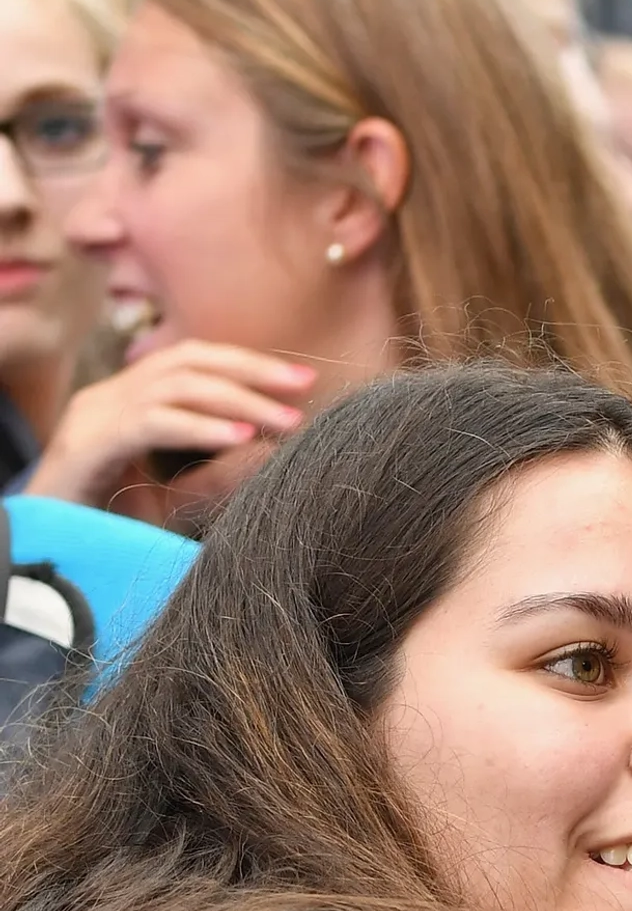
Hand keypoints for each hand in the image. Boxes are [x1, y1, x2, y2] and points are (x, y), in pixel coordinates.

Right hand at [26, 343, 314, 511]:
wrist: (49, 548)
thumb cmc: (113, 529)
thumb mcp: (174, 496)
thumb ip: (215, 474)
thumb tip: (270, 454)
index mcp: (127, 401)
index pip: (191, 362)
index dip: (245, 365)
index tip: (299, 382)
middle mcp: (108, 398)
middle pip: (187, 361)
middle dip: (251, 371)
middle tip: (304, 385)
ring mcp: (95, 416)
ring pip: (174, 386)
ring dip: (237, 399)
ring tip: (285, 420)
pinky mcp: (88, 445)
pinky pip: (151, 423)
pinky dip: (200, 427)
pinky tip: (241, 438)